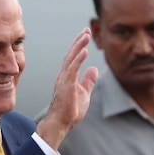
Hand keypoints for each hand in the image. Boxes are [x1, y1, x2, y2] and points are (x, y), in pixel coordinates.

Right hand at [37, 28, 98, 149]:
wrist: (59, 124)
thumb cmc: (69, 112)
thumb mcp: (84, 93)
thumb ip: (88, 81)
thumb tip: (94, 69)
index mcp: (67, 77)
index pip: (73, 57)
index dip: (79, 45)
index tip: (85, 34)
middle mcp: (63, 76)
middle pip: (71, 54)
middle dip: (78, 41)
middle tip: (86, 29)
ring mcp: (63, 80)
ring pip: (71, 58)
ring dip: (78, 46)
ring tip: (85, 35)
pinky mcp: (66, 86)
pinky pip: (72, 69)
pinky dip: (78, 58)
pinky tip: (84, 50)